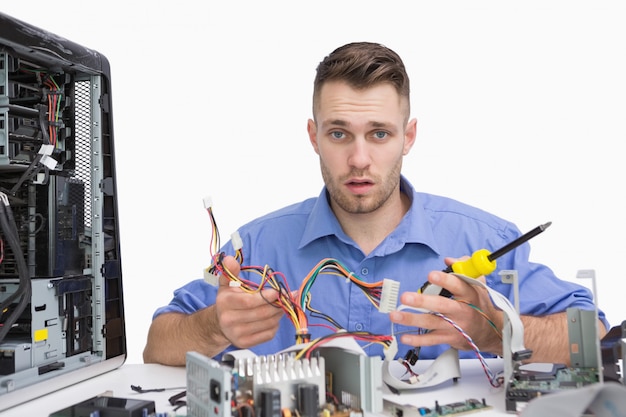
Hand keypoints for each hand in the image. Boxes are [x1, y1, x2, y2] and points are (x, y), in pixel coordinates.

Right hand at [212, 255, 284, 348]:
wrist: (219, 323)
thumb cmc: (228, 301)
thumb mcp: (227, 284)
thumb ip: (230, 270)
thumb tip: (230, 259)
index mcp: (225, 303)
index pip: (249, 302)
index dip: (266, 297)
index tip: (278, 292)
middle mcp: (229, 320)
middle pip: (261, 313)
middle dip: (277, 304)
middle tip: (285, 297)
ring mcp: (237, 334)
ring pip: (267, 323)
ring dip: (278, 314)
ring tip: (280, 306)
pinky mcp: (245, 343)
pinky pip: (268, 334)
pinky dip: (275, 325)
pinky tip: (272, 318)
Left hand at [389, 258, 503, 355]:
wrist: (491, 332)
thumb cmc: (480, 305)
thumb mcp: (478, 284)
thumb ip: (464, 268)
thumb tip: (449, 260)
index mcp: (469, 294)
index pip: (458, 286)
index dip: (445, 280)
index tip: (432, 276)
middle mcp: (462, 311)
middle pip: (441, 305)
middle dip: (422, 302)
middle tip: (406, 298)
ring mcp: (455, 326)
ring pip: (432, 323)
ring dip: (412, 319)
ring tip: (395, 315)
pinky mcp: (450, 338)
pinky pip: (432, 340)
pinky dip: (417, 339)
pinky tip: (404, 336)